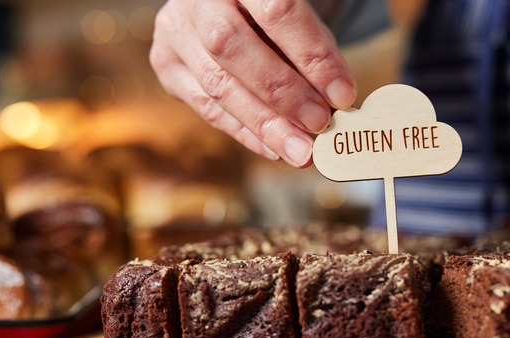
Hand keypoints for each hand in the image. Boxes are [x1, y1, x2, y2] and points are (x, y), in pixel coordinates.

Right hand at [150, 0, 357, 166]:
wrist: (230, 7)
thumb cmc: (275, 15)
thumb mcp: (299, 17)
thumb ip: (313, 52)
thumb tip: (335, 105)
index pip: (277, 12)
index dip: (312, 55)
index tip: (343, 94)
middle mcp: (197, 0)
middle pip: (233, 48)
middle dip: (282, 94)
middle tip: (319, 125)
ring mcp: (175, 31)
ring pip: (217, 85)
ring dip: (265, 126)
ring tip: (302, 151)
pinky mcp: (166, 64)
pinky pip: (207, 107)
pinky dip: (246, 133)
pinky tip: (275, 149)